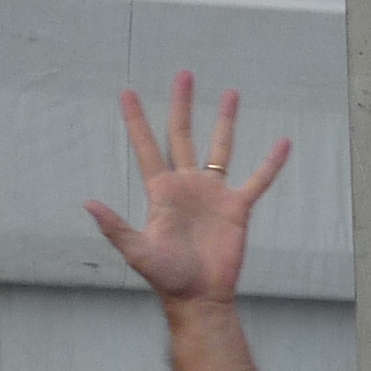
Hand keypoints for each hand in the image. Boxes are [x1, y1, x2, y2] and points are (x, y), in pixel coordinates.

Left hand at [86, 72, 287, 305]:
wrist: (199, 297)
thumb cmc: (166, 277)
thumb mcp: (138, 251)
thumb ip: (115, 227)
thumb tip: (87, 203)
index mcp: (162, 191)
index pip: (146, 146)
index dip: (136, 120)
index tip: (127, 92)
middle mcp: (187, 185)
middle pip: (183, 135)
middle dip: (181, 104)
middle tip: (184, 74)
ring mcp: (213, 194)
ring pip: (220, 148)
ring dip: (225, 121)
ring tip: (231, 92)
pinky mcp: (238, 207)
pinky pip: (257, 179)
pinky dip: (270, 163)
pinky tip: (282, 143)